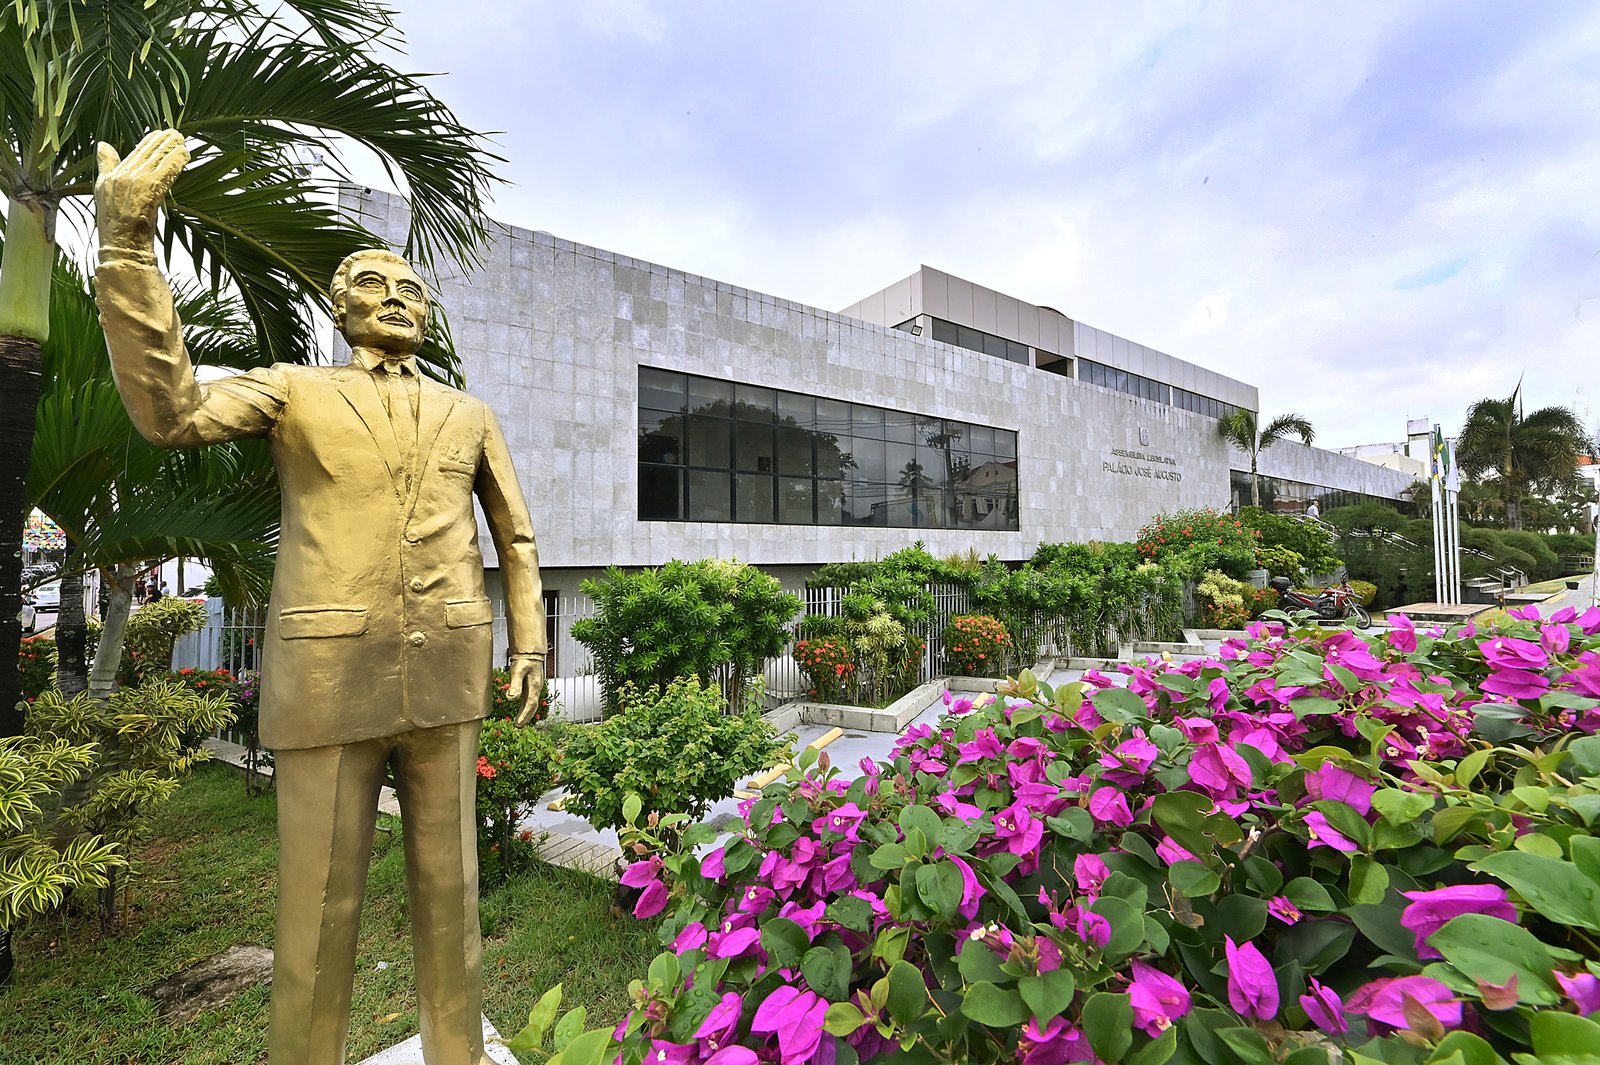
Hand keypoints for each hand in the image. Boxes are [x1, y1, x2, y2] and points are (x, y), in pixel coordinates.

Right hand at [95, 129, 189, 253]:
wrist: (121, 246)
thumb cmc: (116, 227)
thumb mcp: (105, 193)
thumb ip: (106, 167)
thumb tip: (103, 145)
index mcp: (110, 176)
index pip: (133, 153)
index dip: (148, 142)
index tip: (159, 132)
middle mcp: (121, 176)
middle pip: (146, 153)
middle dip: (163, 142)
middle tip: (177, 133)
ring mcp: (135, 182)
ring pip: (157, 159)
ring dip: (172, 148)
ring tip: (183, 140)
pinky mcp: (148, 188)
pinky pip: (165, 169)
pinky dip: (176, 160)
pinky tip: (185, 154)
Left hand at [508, 656, 546, 726]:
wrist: (530, 650)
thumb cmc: (524, 659)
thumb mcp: (518, 670)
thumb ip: (515, 684)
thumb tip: (511, 699)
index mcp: (534, 686)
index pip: (530, 704)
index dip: (524, 715)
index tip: (518, 724)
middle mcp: (536, 688)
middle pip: (532, 706)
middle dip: (526, 717)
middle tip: (518, 726)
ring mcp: (535, 686)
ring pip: (531, 703)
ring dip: (526, 713)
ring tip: (520, 722)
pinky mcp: (531, 684)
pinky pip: (529, 698)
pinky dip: (525, 706)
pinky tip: (521, 709)